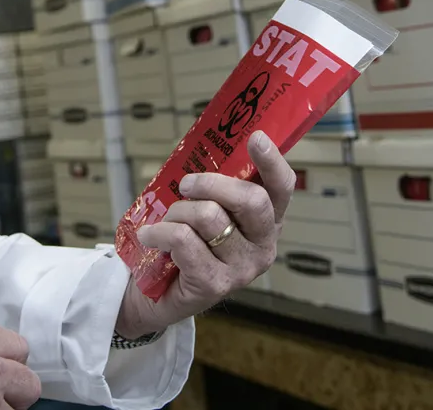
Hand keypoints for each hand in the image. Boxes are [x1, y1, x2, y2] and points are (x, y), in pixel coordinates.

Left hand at [117, 130, 294, 337]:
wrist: (155, 294)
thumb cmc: (186, 243)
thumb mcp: (207, 210)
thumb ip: (214, 187)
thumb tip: (203, 148)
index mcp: (268, 222)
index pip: (282, 188)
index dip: (272, 162)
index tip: (256, 137)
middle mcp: (264, 247)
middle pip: (251, 200)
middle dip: (211, 183)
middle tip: (186, 184)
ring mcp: (242, 269)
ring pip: (209, 217)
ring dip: (177, 211)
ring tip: (165, 220)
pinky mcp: (214, 284)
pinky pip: (183, 240)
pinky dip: (159, 232)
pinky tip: (150, 236)